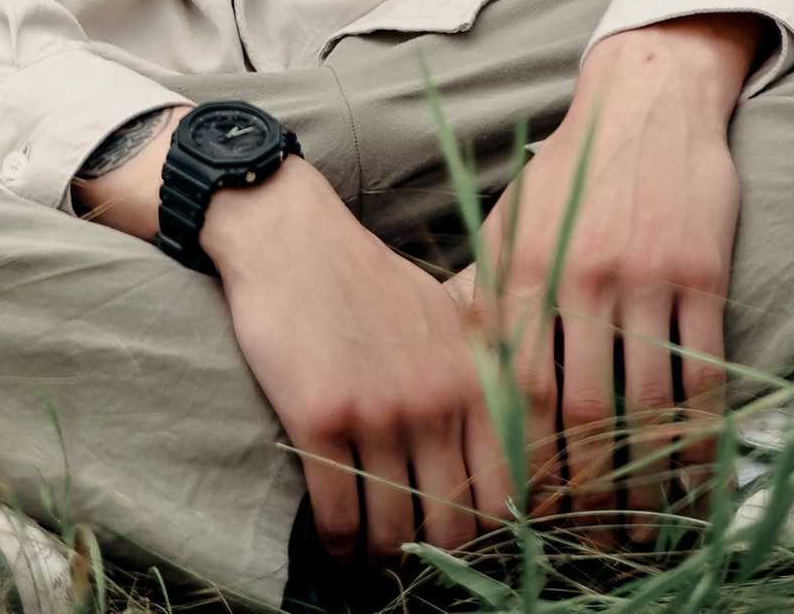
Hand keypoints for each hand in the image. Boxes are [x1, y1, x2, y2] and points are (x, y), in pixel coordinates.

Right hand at [79, 124, 502, 560]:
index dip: (485, 535)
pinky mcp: (321, 419)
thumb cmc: (365, 278)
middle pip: (451, 526)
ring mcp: (379, 412)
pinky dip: (336, 546)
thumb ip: (473, 381)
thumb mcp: (443, 316)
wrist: (290, 234)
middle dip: (432, 556)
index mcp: (473, 377)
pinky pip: (338, 516)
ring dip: (379, 557)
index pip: (503, 493)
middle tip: (412, 555)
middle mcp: (436, 401)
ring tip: (369, 558)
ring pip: (391, 530)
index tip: (461, 543)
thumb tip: (499, 458)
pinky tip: (333, 545)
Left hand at [466, 15, 757, 534]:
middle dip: (586, 490)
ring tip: (642, 528)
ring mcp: (644, 273)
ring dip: (645, 481)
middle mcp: (580, 274)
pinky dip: (700, 439)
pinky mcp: (700, 272)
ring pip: (645, 404)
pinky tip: (694, 480)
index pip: (517, 389)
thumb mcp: (510, 223)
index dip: (525, 459)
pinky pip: (703, 374)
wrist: (644, 98)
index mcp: (525, 266)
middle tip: (591, 542)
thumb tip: (459, 385)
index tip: (529, 512)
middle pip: (582, 410)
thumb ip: (488, 298)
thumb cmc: (569, 172)